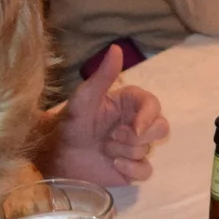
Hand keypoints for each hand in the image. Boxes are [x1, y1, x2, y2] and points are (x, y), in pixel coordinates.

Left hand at [43, 45, 168, 184]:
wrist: (57, 156)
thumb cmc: (71, 123)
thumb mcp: (84, 98)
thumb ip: (103, 76)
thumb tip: (116, 48)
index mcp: (129, 104)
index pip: (153, 105)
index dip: (148, 116)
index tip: (135, 126)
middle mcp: (137, 124)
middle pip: (161, 128)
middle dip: (136, 136)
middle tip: (111, 137)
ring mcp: (135, 147)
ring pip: (148, 149)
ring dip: (123, 151)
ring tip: (102, 149)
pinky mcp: (132, 168)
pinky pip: (145, 170)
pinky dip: (131, 169)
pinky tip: (113, 165)